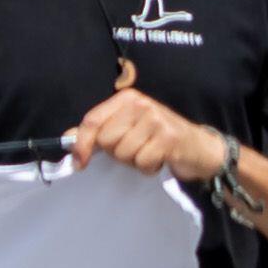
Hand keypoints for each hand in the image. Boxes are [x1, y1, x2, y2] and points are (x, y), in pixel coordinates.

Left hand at [68, 59, 214, 189]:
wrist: (199, 147)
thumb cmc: (157, 138)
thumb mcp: (126, 128)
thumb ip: (98, 131)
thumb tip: (68, 139)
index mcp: (125, 99)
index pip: (92, 120)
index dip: (82, 143)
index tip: (79, 162)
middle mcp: (140, 104)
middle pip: (106, 140)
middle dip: (117, 153)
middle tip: (135, 150)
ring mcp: (156, 119)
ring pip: (123, 153)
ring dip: (134, 161)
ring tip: (149, 153)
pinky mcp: (169, 137)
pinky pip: (142, 162)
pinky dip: (148, 168)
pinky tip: (159, 159)